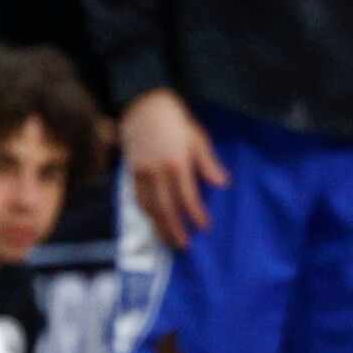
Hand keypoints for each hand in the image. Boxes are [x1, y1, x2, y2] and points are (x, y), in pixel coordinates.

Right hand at [118, 89, 227, 250]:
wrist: (142, 106)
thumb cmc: (175, 120)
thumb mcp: (197, 138)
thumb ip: (208, 163)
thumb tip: (222, 184)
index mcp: (177, 163)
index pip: (187, 197)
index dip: (196, 215)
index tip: (204, 227)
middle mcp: (157, 172)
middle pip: (165, 208)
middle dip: (175, 229)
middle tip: (183, 245)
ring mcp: (141, 173)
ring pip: (148, 207)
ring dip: (158, 225)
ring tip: (167, 239)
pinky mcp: (131, 172)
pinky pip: (138, 198)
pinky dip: (146, 212)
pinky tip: (152, 220)